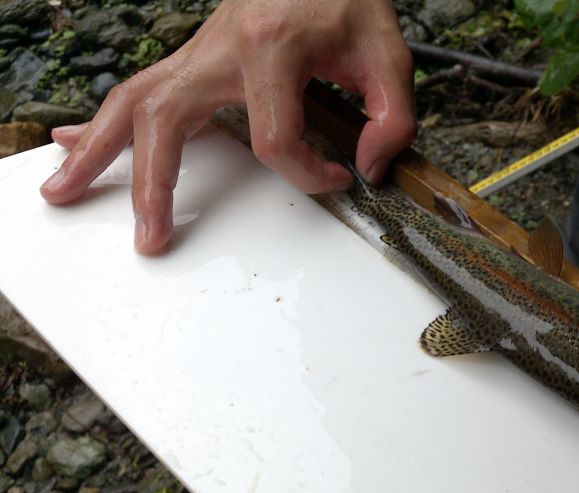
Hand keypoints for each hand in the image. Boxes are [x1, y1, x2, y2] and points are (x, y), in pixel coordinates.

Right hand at [39, 0, 415, 253]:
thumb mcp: (388, 54)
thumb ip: (392, 118)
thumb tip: (367, 167)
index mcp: (269, 47)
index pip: (274, 139)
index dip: (308, 173)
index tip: (336, 176)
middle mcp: (220, 48)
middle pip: (166, 120)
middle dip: (152, 183)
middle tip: (147, 235)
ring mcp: (199, 53)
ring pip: (134, 101)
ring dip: (97, 149)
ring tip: (62, 189)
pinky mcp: (195, 61)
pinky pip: (140, 91)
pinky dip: (105, 121)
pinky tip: (77, 144)